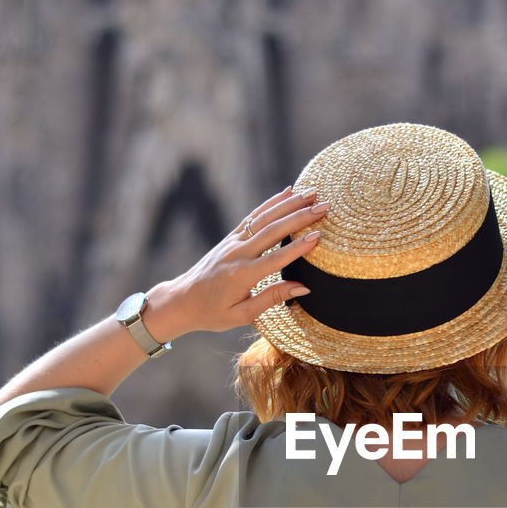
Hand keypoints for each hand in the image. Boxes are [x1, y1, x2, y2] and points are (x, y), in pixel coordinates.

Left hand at [168, 185, 327, 333]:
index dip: (298, 247)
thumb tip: (303, 287)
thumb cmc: (212, 313)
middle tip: (325, 206)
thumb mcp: (243, 315)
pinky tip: (287, 192)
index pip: (276, 258)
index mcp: (242, 275)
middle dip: (300, 216)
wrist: (181, 300)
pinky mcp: (230, 237)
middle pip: (273, 230)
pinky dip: (271, 203)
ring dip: (289, 203)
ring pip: (264, 218)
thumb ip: (272, 298)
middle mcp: (238, 253)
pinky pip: (253, 216)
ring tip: (312, 193)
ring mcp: (233, 242)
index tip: (319, 235)